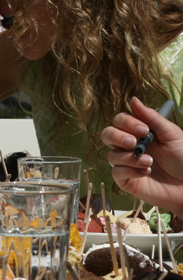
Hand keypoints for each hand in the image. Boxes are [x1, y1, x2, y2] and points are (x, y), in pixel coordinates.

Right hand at [102, 97, 182, 214]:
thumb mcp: (171, 134)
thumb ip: (152, 117)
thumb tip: (133, 99)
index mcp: (138, 133)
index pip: (120, 121)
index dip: (127, 123)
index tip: (144, 129)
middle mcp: (129, 147)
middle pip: (107, 134)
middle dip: (118, 137)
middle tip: (134, 143)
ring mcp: (126, 163)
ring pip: (112, 155)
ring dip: (130, 158)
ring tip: (150, 162)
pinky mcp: (126, 180)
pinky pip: (116, 172)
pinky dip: (130, 171)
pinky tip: (147, 172)